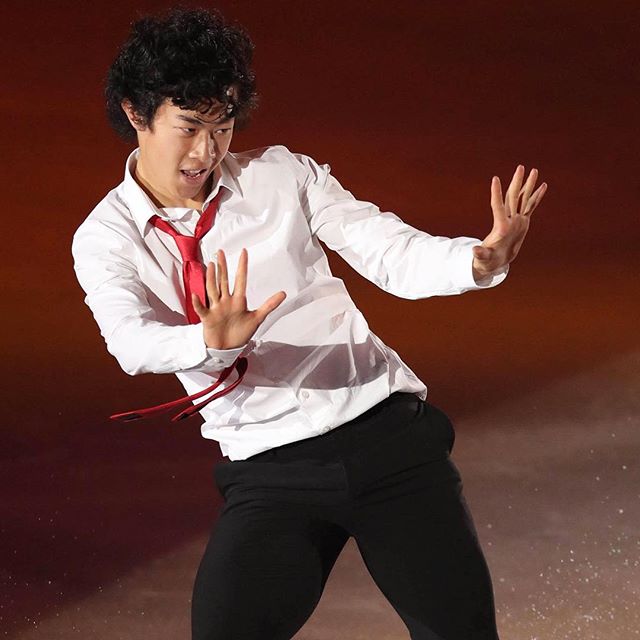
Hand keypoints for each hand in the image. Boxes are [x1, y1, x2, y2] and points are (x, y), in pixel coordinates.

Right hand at [192, 248, 286, 349]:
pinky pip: (202, 309)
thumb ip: (269, 305)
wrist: (227, 348)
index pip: (240, 279)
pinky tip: (195, 295)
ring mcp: (216, 308)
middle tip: (220, 252)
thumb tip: (283, 293)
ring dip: (211, 278)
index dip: (242, 266)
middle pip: (223, 281)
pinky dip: (198, 303)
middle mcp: (226, 301)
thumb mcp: (257, 318)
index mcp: (238, 300)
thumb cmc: (240, 333)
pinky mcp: (208, 318)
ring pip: (212, 290)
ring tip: (210, 265)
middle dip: (222, 267)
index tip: (244, 252)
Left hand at [472, 164, 547, 280]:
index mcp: (501, 227)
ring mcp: (516, 220)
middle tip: (521, 167)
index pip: (497, 206)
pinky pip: (531, 207)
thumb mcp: (483, 258)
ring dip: (528, 185)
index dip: (496, 193)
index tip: (495, 179)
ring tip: (534, 170)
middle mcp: (509, 220)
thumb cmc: (486, 261)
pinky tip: (543, 186)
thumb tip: (474, 251)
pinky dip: (537, 197)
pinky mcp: (523, 223)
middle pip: (513, 198)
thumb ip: (480, 254)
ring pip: (523, 199)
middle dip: (517, 182)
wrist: (494, 262)